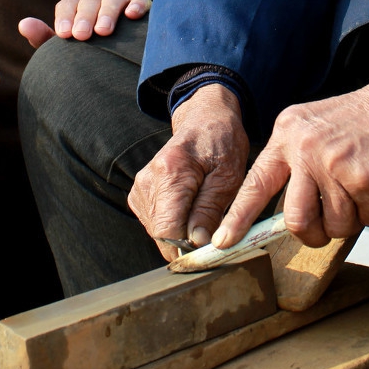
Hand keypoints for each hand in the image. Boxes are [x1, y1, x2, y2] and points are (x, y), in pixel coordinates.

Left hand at [18, 0, 150, 48]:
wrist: (118, 48)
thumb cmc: (87, 44)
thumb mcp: (66, 42)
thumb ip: (43, 36)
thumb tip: (22, 24)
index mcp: (76, 1)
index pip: (67, 3)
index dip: (65, 17)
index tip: (64, 35)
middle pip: (89, 0)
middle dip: (85, 17)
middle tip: (82, 36)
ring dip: (107, 13)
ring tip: (103, 31)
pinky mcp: (139, 0)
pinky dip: (136, 5)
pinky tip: (133, 16)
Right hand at [128, 84, 248, 259]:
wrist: (204, 121)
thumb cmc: (221, 144)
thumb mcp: (228, 175)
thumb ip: (210, 209)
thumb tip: (196, 243)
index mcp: (170, 173)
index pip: (168, 231)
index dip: (190, 247)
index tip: (211, 243)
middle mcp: (147, 181)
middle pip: (162, 236)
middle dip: (188, 241)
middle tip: (213, 224)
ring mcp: (140, 188)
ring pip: (158, 234)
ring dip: (182, 233)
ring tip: (202, 209)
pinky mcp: (140, 195)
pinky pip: (156, 225)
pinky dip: (175, 225)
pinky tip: (190, 207)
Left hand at [213, 80, 368, 249]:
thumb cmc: (355, 121)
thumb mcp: (309, 126)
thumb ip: (291, 162)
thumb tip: (282, 212)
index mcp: (287, 136)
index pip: (255, 183)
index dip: (238, 217)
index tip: (222, 241)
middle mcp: (307, 150)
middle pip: (297, 220)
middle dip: (312, 233)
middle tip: (325, 226)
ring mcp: (337, 166)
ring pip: (335, 226)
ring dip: (348, 220)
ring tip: (357, 193)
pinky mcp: (367, 180)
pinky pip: (365, 220)